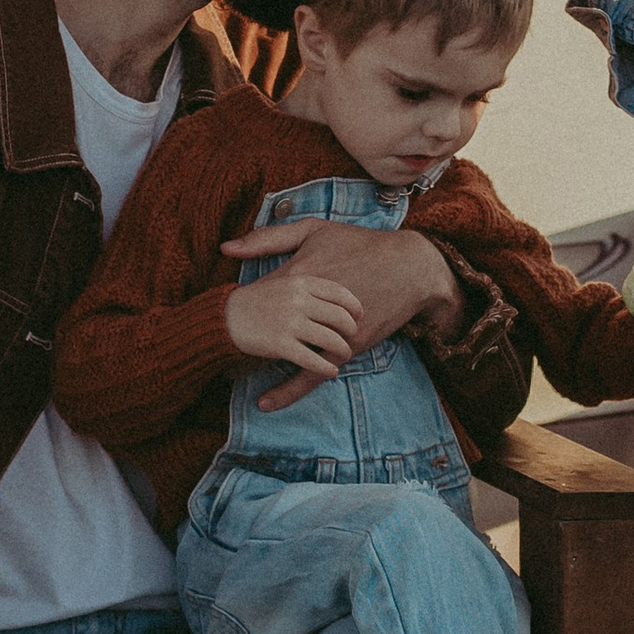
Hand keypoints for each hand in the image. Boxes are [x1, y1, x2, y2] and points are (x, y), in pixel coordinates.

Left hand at [221, 218, 466, 407]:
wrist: (409, 267)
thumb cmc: (360, 244)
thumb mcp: (315, 230)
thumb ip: (269, 238)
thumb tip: (225, 248)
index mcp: (298, 276)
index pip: (255, 298)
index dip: (239, 308)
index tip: (224, 314)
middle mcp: (309, 307)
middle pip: (267, 330)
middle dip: (247, 337)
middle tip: (227, 344)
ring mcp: (328, 330)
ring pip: (288, 355)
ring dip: (265, 362)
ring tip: (238, 370)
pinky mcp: (346, 348)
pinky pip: (312, 374)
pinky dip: (288, 390)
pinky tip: (266, 403)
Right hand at [222, 261, 364, 390]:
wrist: (225, 317)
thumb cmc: (258, 300)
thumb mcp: (283, 279)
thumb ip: (309, 283)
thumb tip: (341, 290)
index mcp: (300, 281)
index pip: (340, 293)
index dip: (354, 306)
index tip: (360, 315)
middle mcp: (298, 299)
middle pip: (340, 317)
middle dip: (351, 330)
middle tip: (352, 337)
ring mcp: (290, 322)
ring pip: (331, 339)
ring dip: (342, 351)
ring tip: (344, 355)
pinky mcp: (281, 344)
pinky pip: (313, 359)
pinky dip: (326, 367)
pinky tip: (331, 370)